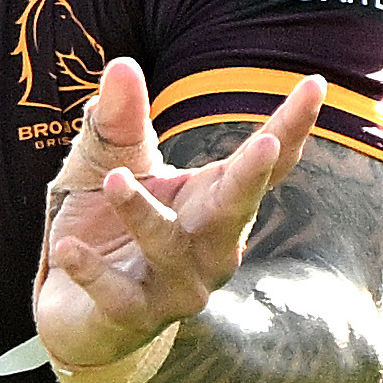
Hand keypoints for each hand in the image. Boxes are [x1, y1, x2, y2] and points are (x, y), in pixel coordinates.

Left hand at [35, 57, 322, 370]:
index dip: (290, 126)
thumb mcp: (109, 162)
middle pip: (238, 208)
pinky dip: (93, 271)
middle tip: (265, 143)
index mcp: (213, 201)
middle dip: (251, 177)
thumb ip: (119, 120)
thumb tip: (123, 65)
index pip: (262, 163)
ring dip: (142, 214)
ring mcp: (178, 286)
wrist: (73, 304)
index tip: (316, 84)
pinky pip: (119, 295)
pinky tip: (66, 248)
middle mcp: (210, 246)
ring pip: (170, 247)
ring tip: (114, 180)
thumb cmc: (104, 224)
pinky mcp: (135, 317)